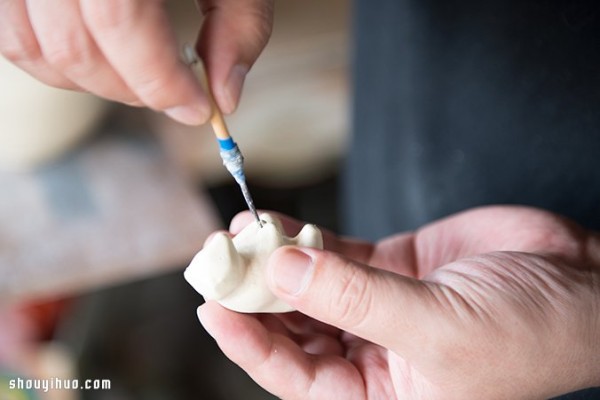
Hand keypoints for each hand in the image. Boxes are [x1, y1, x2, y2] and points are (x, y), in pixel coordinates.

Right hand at [0, 0, 273, 124]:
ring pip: (33, 47)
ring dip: (93, 83)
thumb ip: (240, 24)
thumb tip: (225, 95)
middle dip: (133, 90)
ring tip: (140, 78)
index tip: (197, 107)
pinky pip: (10, 33)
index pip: (119, 20)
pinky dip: (54, 61)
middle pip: (74, 45)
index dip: (159, 79)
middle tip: (174, 94)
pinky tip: (100, 57)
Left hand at [198, 206, 599, 398]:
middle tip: (218, 262)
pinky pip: (332, 252)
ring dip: (274, 261)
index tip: (214, 308)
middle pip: (294, 328)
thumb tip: (282, 269)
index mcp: (381, 396)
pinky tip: (275, 221)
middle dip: (254, 297)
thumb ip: (355, 298)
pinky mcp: (388, 266)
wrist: (580, 284)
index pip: (297, 378)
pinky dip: (304, 237)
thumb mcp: (437, 328)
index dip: (251, 345)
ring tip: (238, 234)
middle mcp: (372, 354)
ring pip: (308, 286)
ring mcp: (376, 305)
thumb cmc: (527, 333)